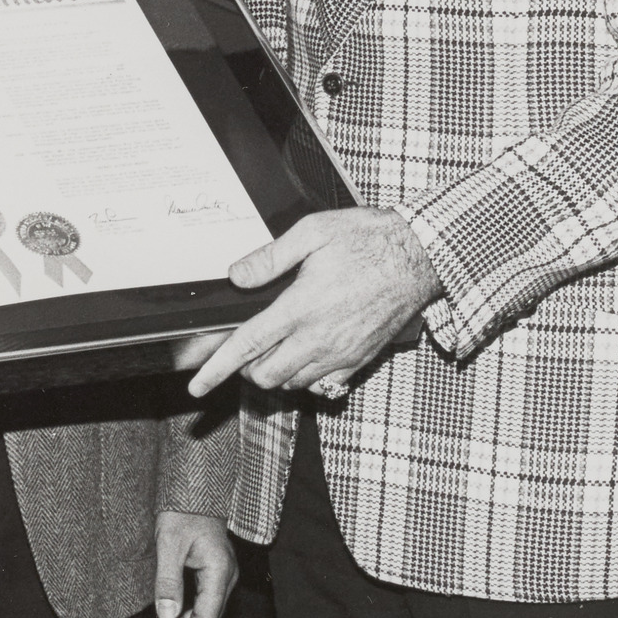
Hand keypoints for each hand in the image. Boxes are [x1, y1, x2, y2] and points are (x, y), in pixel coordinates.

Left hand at [141, 511, 237, 617]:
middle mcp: (226, 578)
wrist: (195, 491)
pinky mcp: (213, 576)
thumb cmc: (184, 511)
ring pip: (204, 617)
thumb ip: (168, 581)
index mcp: (220, 572)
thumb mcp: (169, 544)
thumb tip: (165, 616)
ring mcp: (221, 578)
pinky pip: (201, 606)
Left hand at [183, 209, 441, 400]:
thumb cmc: (369, 240)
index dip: (216, 369)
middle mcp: (319, 338)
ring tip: (277, 346)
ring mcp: (340, 353)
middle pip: (265, 375)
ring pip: (291, 384)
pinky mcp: (359, 360)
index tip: (197, 385)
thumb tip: (237, 275)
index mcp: (302, 306)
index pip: (247, 346)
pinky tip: (306, 352)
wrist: (419, 258)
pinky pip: (321, 384)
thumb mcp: (314, 232)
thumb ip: (270, 257)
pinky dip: (304, 377)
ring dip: (275, 372)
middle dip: (246, 368)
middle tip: (248, 347)